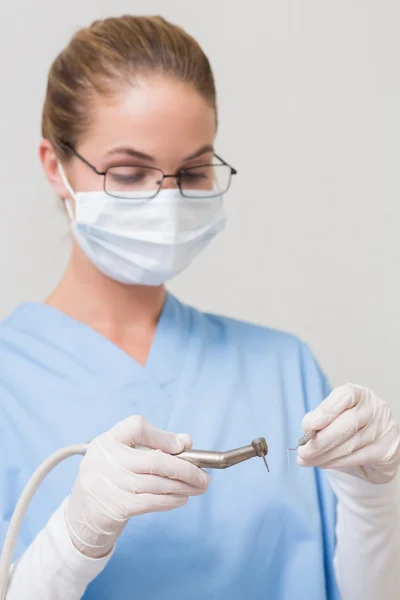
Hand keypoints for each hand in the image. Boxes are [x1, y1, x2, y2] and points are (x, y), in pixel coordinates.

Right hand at [65, 416, 208, 557]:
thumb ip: (154, 443)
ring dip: (184, 487)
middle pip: (155, 460)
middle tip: (204, 475)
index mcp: (108, 440)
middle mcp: (105, 460)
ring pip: (157, 484)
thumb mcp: (124, 454)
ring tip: (199, 487)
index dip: (162, 436)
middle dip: (186, 469)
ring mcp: (109, 485)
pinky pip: (151, 502)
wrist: (81, 513)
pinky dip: (171, 500)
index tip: (181, 446)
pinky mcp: (115, 507)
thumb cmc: (111, 476)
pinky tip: (182, 498)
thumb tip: (186, 441)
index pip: (136, 426)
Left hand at [297, 383, 399, 483]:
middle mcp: (375, 408)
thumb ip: (322, 419)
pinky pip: (357, 458)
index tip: (307, 425)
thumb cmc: (350, 427)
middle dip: (321, 440)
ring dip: (324, 455)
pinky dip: (337, 462)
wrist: (376, 447)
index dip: (325, 411)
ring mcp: (383, 429)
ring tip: (306, 460)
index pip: (344, 397)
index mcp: (359, 394)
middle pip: (347, 424)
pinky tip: (323, 463)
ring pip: (350, 444)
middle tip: (302, 452)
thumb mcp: (336, 416)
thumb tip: (307, 430)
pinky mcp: (387, 450)